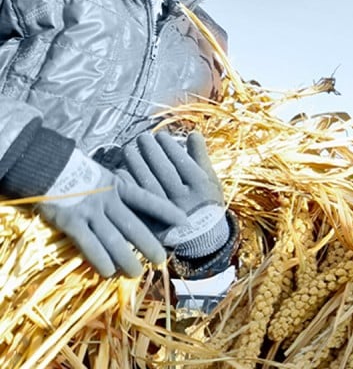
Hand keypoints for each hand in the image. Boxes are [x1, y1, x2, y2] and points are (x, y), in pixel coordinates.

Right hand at [37, 148, 187, 276]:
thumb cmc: (74, 172)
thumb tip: (132, 202)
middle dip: (149, 244)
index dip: (166, 211)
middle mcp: (107, 199)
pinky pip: (88, 244)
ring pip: (113, 239)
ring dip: (127, 258)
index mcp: (117, 185)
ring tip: (137, 273)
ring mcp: (89, 211)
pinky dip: (99, 259)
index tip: (184, 221)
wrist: (45, 166)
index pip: (148, 199)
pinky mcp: (71, 222)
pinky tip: (108, 272)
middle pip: (133, 225)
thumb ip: (116, 189)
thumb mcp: (102, 175)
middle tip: (162, 259)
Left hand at [123, 132, 228, 257]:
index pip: (182, 162)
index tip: (160, 136)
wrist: (201, 238)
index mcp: (200, 188)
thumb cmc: (206, 203)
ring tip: (129, 149)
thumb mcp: (211, 180)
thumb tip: (193, 134)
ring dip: (136, 164)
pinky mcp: (151, 223)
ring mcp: (166, 213)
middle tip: (142, 138)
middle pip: (163, 171)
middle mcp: (183, 200)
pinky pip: (136, 202)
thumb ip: (201, 157)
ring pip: (148, 183)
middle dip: (151, 151)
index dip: (169, 147)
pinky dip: (128, 185)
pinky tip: (121, 171)